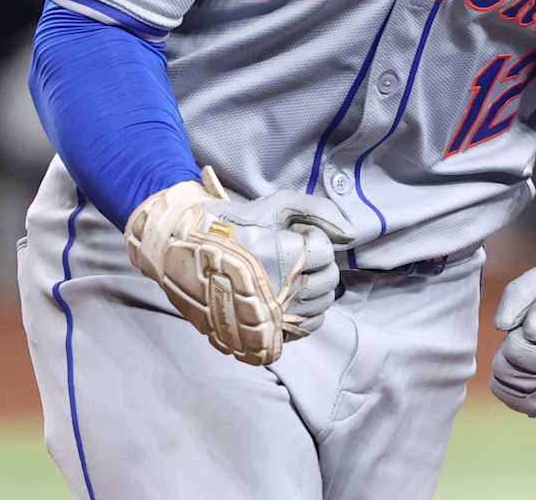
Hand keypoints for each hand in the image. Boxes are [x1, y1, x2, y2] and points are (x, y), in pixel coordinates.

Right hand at [126, 167, 351, 365]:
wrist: (185, 250)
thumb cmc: (234, 223)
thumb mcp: (275, 204)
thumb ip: (319, 212)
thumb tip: (350, 234)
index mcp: (274, 253)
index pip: (323, 251)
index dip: (314, 240)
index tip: (295, 237)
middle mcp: (272, 287)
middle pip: (326, 281)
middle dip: (318, 266)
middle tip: (295, 257)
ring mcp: (266, 314)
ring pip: (319, 307)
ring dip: (314, 290)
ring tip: (292, 277)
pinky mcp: (259, 332)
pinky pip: (304, 328)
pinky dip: (306, 314)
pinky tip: (290, 299)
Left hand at [489, 265, 535, 418]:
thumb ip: (519, 292)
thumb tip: (500, 325)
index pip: (531, 325)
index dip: (533, 315)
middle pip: (514, 352)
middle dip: (515, 336)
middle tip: (534, 335)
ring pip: (506, 374)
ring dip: (507, 356)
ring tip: (528, 348)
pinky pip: (509, 398)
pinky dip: (504, 380)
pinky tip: (519, 367)